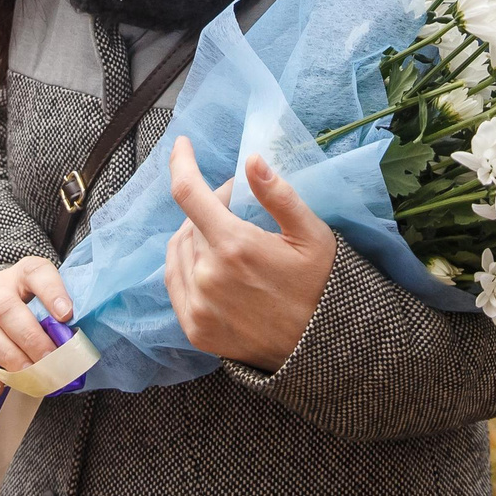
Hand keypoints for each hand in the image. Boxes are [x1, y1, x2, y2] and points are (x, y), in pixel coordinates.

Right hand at [0, 256, 72, 398]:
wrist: (1, 310)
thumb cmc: (36, 312)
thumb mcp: (51, 306)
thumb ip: (61, 322)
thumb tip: (77, 352)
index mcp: (24, 273)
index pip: (36, 272)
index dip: (52, 292)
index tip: (66, 315)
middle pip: (6, 307)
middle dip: (30, 338)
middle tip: (49, 362)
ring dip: (6, 356)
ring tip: (27, 377)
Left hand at [165, 136, 335, 371]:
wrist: (321, 351)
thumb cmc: (321, 286)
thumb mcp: (312, 235)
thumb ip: (278, 195)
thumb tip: (250, 160)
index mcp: (236, 245)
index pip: (189, 192)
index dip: (180, 162)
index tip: (181, 144)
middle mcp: (208, 275)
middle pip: (191, 222)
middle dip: (211, 206)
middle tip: (238, 206)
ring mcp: (198, 305)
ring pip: (179, 249)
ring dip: (197, 234)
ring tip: (227, 236)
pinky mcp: (194, 329)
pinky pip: (174, 280)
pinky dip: (185, 262)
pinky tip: (208, 261)